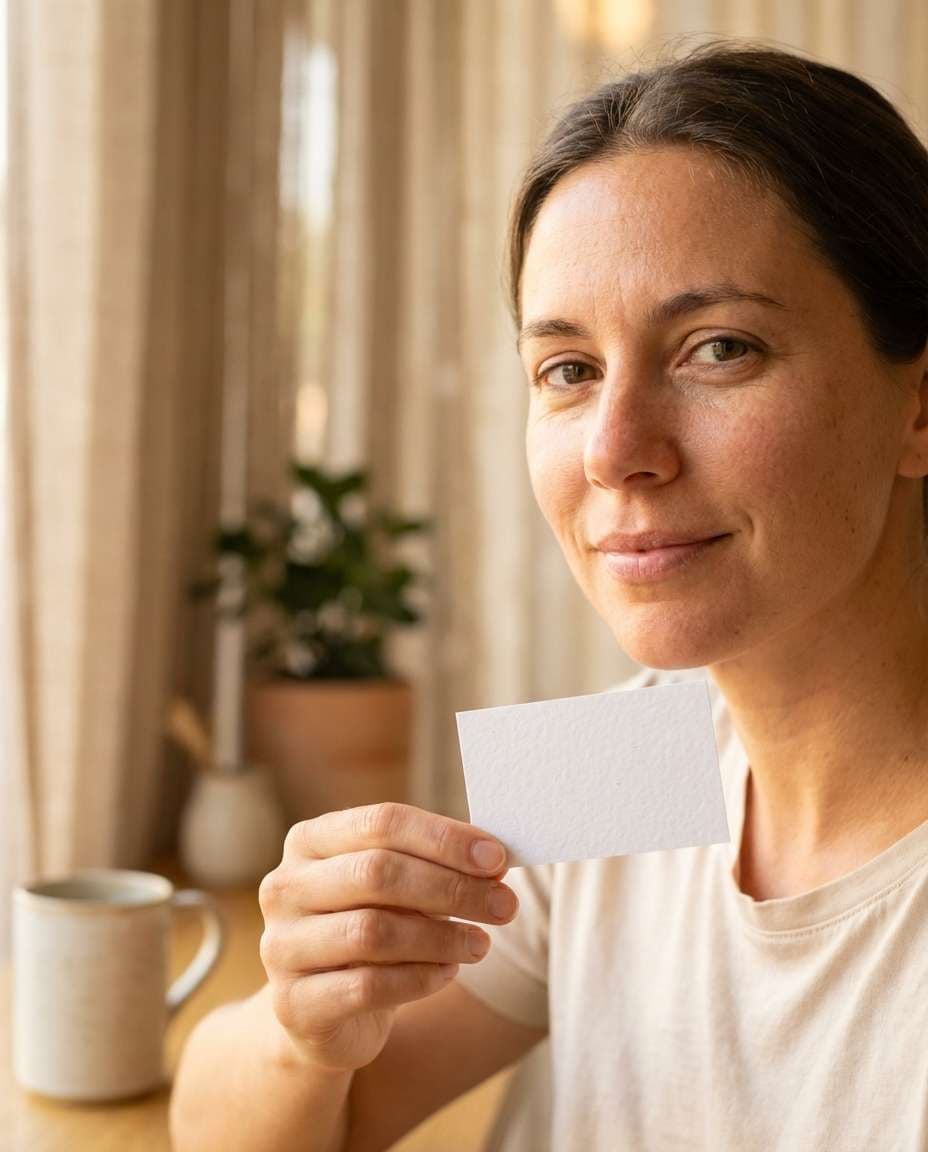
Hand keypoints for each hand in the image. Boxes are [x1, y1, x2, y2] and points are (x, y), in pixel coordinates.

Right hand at [257, 802, 515, 1071]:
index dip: (445, 839)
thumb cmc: (370, 927)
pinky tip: (448, 972)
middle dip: (451, 888)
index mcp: (310, 840)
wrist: (321, 1012)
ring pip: (372, 931)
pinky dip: (420, 978)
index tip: (498, 859)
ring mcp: (282, 945)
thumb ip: (434, 865)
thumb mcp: (396, 887)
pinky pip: (367, 986)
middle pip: (377, 873)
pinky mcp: (294, 1003)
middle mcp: (285, 886)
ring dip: (441, 937)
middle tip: (504, 904)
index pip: (383, 822)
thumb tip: (494, 859)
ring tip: (480, 943)